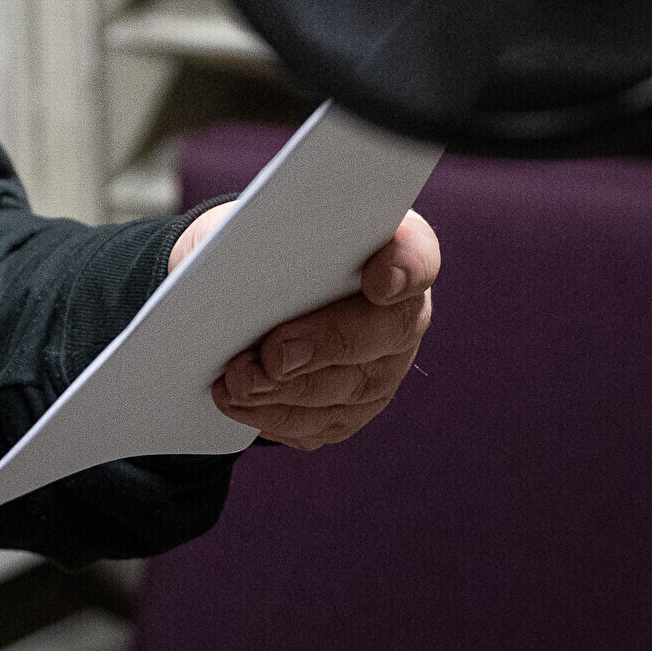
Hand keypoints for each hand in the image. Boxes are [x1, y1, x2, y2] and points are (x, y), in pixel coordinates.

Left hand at [167, 204, 439, 450]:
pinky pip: (323, 422)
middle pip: (385, 332)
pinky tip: (238, 402)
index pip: (417, 252)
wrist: (247, 288)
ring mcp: (383, 366)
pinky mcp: (354, 408)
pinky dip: (276, 415)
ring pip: (350, 389)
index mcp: (387, 247)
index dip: (404, 268)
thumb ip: (259, 236)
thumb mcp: (247, 228)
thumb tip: (234, 268)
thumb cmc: (256, 246)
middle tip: (274, 356)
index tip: (377, 280)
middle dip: (325, 346)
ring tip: (237, 381)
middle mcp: (399, 310)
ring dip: (288, 390)